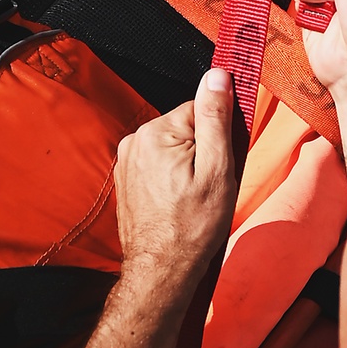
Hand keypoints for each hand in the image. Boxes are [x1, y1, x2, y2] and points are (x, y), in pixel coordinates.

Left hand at [111, 68, 237, 307]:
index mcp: (157, 132)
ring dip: (186, 166)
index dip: (217, 136)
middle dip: (202, 151)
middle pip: (185, 127)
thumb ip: (216, 118)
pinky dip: (171, 178)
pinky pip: (158, 164)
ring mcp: (127, 161)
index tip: (220, 163)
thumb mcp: (217, 170)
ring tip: (192, 199)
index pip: (200, 109)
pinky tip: (177, 203)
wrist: (161, 271)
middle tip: (208, 186)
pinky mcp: (126, 178)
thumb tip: (218, 76)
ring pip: (173, 146)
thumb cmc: (192, 227)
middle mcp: (135, 140)